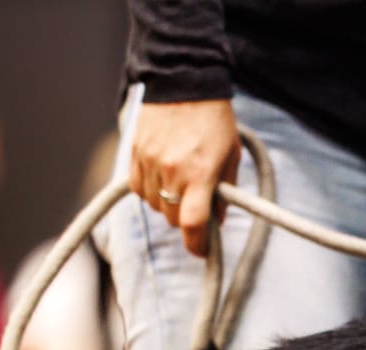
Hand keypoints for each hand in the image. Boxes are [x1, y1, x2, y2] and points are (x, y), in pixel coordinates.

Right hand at [130, 99, 239, 258]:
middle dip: (186, 220)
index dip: (197, 245)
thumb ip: (225, 192)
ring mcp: (149, 161)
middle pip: (173, 218)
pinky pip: (137, 188)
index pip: (193, 223)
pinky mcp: (134, 152)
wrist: (184, 82)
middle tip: (197, 207)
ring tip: (180, 187)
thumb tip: (217, 221)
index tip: (201, 251)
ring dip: (167, 205)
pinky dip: (149, 191)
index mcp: (200, 173)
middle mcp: (171, 171)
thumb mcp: (231, 156)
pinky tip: (161, 179)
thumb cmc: (214, 120)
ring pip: (154, 205)